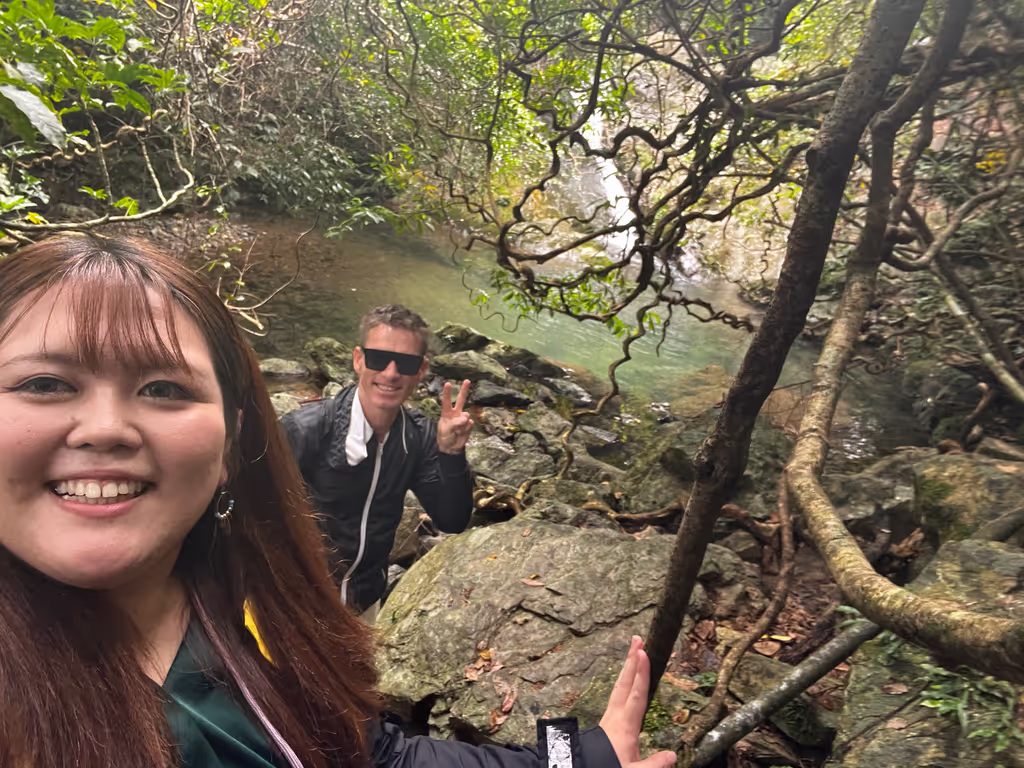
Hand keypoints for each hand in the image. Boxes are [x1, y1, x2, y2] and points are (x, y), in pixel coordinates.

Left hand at [437, 379, 472, 453]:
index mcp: (446, 413)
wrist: (452, 447)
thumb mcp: (446, 431)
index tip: (448, 384)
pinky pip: (470, 424)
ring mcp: (463, 418)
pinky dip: (466, 429)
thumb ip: (454, 423)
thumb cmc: (445, 437)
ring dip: (463, 423)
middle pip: (460, 400)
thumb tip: (465, 418)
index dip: (447, 393)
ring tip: (457, 431)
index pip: (447, 402)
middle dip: (464, 390)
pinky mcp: (469, 424)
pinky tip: (462, 432)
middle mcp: (455, 413)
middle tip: (467, 381)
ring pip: (466, 415)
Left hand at [599, 636, 676, 767]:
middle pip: (625, 683)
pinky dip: (623, 683)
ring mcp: (609, 718)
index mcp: (625, 726)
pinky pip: (616, 696)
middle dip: (632, 660)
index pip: (636, 695)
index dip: (642, 674)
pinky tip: (625, 682)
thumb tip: (673, 755)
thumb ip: (654, 764)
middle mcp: (616, 717)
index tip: (643, 652)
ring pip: (619, 687)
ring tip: (633, 652)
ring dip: (627, 669)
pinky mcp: (606, 723)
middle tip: (637, 638)